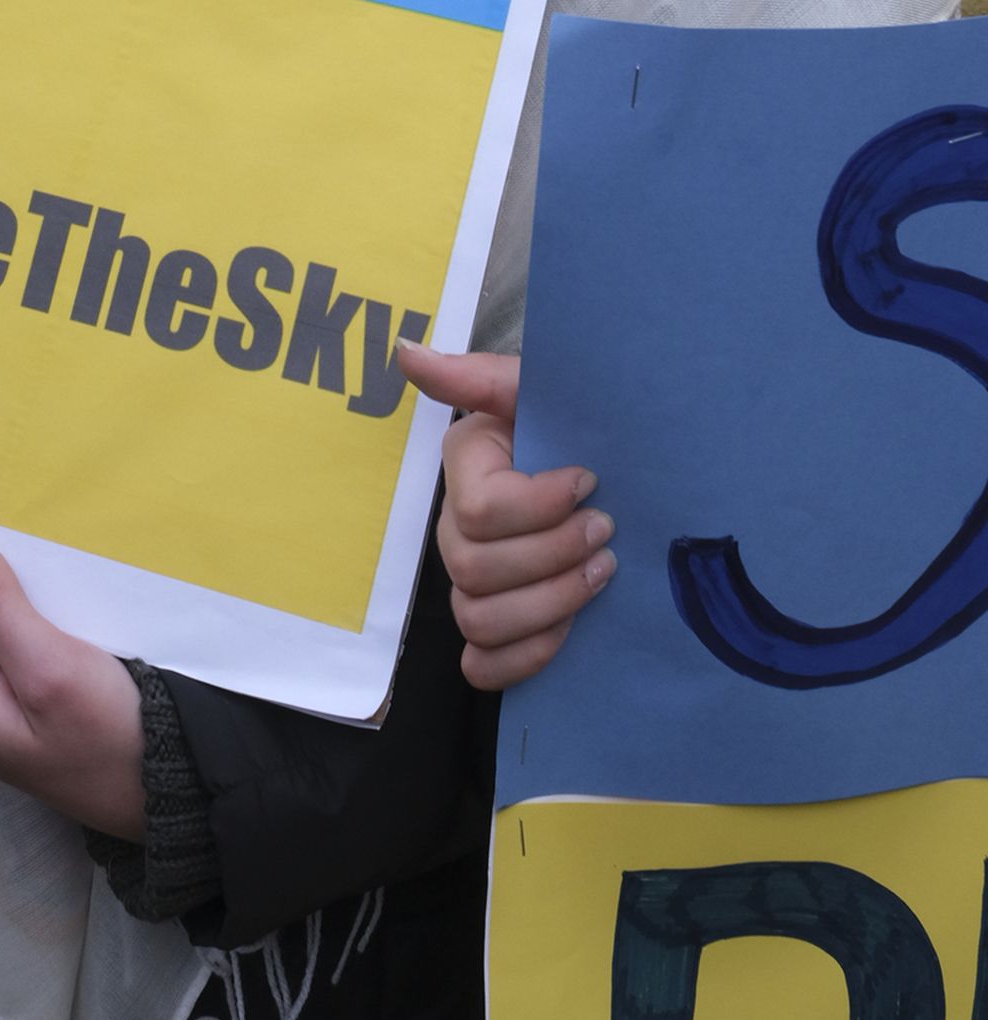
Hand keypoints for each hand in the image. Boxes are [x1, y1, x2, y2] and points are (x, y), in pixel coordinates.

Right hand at [395, 346, 615, 690]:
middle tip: (606, 531)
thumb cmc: (574, 430)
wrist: (614, 476)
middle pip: (475, 570)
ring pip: (478, 619)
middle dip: (554, 556)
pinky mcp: (490, 632)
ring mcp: (469, 584)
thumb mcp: (538, 393)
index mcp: (465, 469)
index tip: (588, 481)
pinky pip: (482, 666)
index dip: (540, 506)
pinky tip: (568, 629)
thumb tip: (406, 353)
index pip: (480, 511)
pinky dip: (524, 657)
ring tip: (601, 573)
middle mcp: (455, 529)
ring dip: (551, 604)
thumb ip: (478, 375)